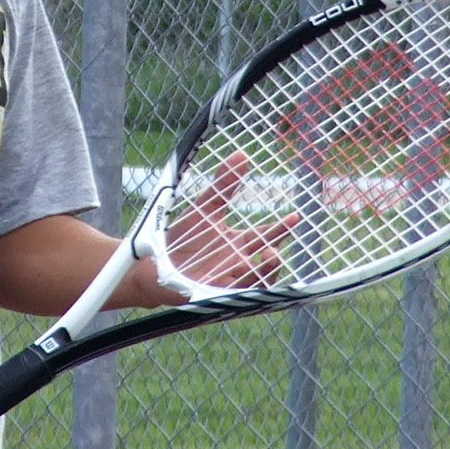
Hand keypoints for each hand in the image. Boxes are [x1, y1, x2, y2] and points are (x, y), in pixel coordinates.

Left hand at [166, 151, 297, 290]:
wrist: (155, 260)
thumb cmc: (183, 236)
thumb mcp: (205, 206)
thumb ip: (224, 183)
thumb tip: (242, 154)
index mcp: (238, 243)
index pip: (264, 236)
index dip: (281, 228)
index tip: (295, 216)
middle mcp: (239, 263)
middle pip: (266, 262)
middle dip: (277, 254)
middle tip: (280, 248)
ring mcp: (228, 280)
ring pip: (256, 281)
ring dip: (266, 271)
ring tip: (270, 256)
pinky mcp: (215, 294)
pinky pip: (236, 294)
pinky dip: (245, 286)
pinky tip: (247, 273)